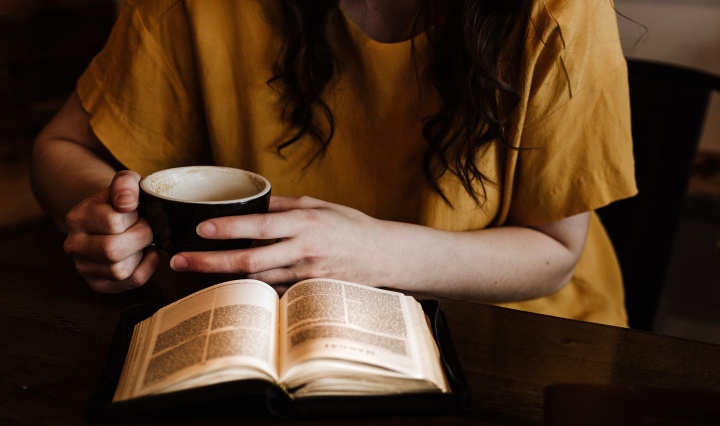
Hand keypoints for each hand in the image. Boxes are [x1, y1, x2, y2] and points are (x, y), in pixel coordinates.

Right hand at [63, 170, 158, 292]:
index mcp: (77, 218)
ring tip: (141, 241)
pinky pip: (132, 281)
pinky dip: (148, 267)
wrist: (109, 220)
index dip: (134, 217)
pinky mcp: (99, 284)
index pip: (113, 222)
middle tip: (145, 228)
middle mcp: (74, 245)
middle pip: (112, 250)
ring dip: (141, 253)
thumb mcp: (123, 184)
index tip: (136, 212)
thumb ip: (126, 184)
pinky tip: (145, 254)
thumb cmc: (120, 203)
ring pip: (120, 270)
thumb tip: (127, 202)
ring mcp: (84, 268)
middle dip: (140, 237)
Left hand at [169, 196, 397, 285]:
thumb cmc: (351, 227)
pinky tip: (229, 286)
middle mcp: (302, 250)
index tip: (200, 229)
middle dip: (210, 262)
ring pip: (256, 280)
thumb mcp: (319, 204)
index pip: (259, 225)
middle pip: (249, 260)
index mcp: (304, 223)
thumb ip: (284, 204)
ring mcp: (305, 275)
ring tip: (193, 273)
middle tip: (179, 262)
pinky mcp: (307, 292)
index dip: (228, 228)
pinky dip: (250, 289)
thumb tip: (250, 201)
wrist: (384, 257)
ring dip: (223, 278)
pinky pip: (272, 292)